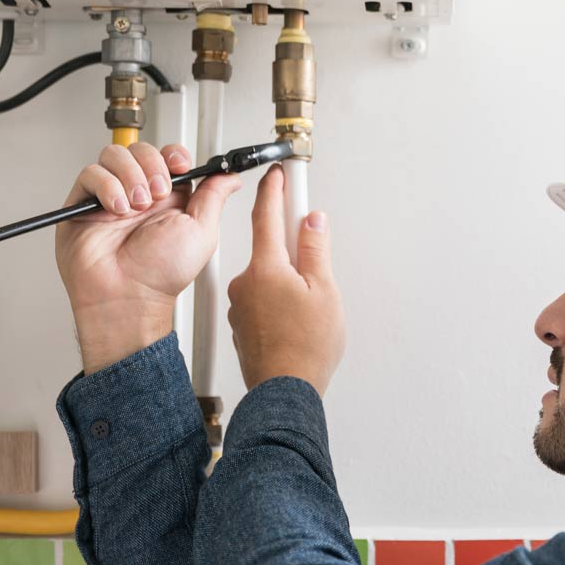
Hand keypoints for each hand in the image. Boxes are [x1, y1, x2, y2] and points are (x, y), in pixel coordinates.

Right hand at [55, 142, 241, 373]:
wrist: (128, 295)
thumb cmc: (163, 274)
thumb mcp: (202, 232)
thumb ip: (214, 197)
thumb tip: (231, 176)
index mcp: (169, 199)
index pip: (168, 156)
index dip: (173, 154)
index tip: (179, 165)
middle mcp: (139, 195)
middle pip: (141, 149)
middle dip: (152, 165)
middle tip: (157, 193)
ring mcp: (111, 197)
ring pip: (115, 155)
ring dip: (130, 175)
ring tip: (136, 205)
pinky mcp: (84, 203)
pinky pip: (91, 173)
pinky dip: (106, 186)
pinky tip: (117, 208)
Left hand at [226, 164, 345, 396]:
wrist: (284, 391)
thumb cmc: (306, 348)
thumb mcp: (324, 291)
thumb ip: (316, 250)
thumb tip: (312, 222)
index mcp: (266, 268)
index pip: (266, 215)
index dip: (274, 189)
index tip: (277, 173)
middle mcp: (245, 282)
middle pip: (271, 251)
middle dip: (294, 255)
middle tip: (316, 273)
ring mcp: (240, 305)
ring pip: (268, 280)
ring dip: (288, 284)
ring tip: (310, 310)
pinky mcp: (241, 325)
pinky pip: (262, 302)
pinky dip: (279, 304)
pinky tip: (296, 323)